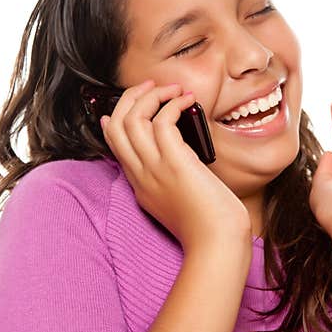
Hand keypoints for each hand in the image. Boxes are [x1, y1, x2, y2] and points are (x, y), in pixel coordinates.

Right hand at [100, 79, 250, 252]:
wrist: (217, 245)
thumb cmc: (210, 227)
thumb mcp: (181, 202)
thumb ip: (174, 180)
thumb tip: (186, 158)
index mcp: (140, 185)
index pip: (114, 144)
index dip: (118, 118)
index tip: (132, 104)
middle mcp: (141, 175)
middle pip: (116, 125)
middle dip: (130, 98)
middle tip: (152, 86)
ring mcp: (155, 169)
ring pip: (133, 118)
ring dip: (151, 95)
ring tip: (173, 88)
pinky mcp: (175, 164)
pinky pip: (162, 122)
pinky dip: (173, 104)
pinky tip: (189, 101)